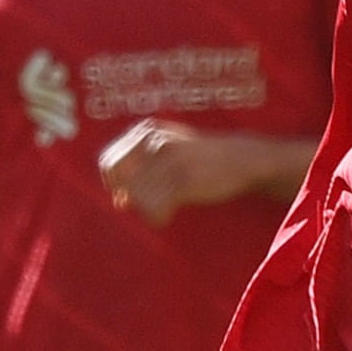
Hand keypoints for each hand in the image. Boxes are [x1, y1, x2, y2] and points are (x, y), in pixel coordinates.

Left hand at [97, 120, 242, 227]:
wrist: (242, 158)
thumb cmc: (202, 159)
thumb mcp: (168, 152)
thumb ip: (141, 170)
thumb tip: (118, 201)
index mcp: (146, 131)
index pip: (109, 163)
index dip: (115, 185)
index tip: (128, 196)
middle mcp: (153, 141)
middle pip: (122, 184)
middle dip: (132, 199)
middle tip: (151, 203)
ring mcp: (168, 159)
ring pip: (138, 199)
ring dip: (149, 211)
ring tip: (166, 209)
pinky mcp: (183, 180)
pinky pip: (154, 209)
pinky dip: (158, 219)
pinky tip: (168, 216)